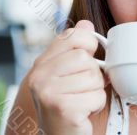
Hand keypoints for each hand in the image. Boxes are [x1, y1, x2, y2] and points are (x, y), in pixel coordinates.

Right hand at [28, 20, 106, 134]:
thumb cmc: (67, 103)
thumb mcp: (69, 73)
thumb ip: (75, 48)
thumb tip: (86, 23)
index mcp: (42, 63)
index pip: (73, 35)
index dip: (88, 45)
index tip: (87, 60)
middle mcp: (40, 75)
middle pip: (86, 58)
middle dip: (93, 76)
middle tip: (82, 89)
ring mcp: (48, 91)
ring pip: (94, 77)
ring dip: (95, 92)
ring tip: (82, 101)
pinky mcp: (63, 107)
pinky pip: (97, 96)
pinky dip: (96, 105)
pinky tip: (83, 112)